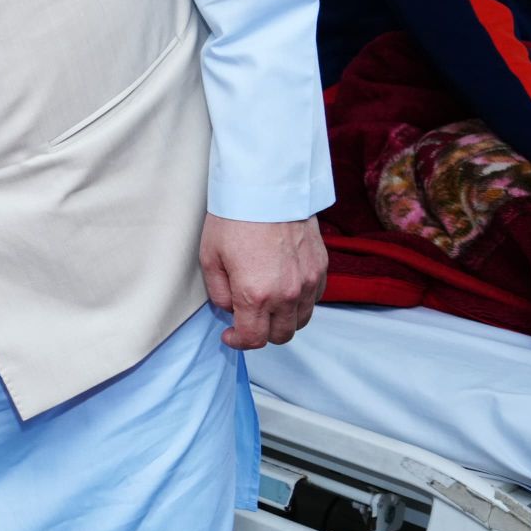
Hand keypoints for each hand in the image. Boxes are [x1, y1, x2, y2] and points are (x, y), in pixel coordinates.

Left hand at [199, 212, 328, 349]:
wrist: (268, 188)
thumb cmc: (234, 219)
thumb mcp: (210, 257)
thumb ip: (219, 292)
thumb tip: (229, 309)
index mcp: (255, 295)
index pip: (253, 338)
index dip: (239, 342)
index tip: (230, 335)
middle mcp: (286, 294)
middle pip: (280, 336)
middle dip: (261, 333)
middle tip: (247, 319)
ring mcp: (308, 282)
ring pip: (301, 321)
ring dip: (283, 321)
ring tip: (266, 306)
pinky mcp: (320, 269)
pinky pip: (314, 300)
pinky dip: (300, 303)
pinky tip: (284, 289)